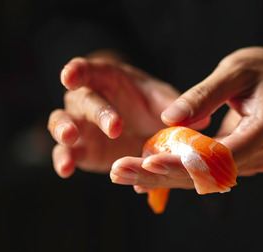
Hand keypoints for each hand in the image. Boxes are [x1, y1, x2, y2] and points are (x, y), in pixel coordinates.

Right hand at [47, 56, 183, 176]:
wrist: (147, 132)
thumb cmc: (153, 107)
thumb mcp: (166, 102)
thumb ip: (178, 108)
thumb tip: (201, 119)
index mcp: (107, 79)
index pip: (88, 70)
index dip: (77, 71)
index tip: (70, 76)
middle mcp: (87, 99)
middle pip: (82, 100)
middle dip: (97, 112)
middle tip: (115, 128)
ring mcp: (80, 125)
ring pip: (61, 123)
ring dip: (63, 130)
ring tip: (70, 139)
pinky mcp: (82, 150)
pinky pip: (67, 153)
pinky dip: (64, 160)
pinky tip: (66, 169)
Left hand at [111, 47, 262, 190]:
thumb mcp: (237, 69)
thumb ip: (205, 94)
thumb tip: (169, 119)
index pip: (220, 157)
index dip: (184, 163)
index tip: (149, 162)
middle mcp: (260, 155)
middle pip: (206, 175)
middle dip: (161, 175)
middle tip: (119, 172)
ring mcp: (252, 164)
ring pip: (202, 178)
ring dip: (163, 177)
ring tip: (121, 174)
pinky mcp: (242, 164)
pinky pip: (206, 171)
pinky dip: (176, 170)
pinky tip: (143, 171)